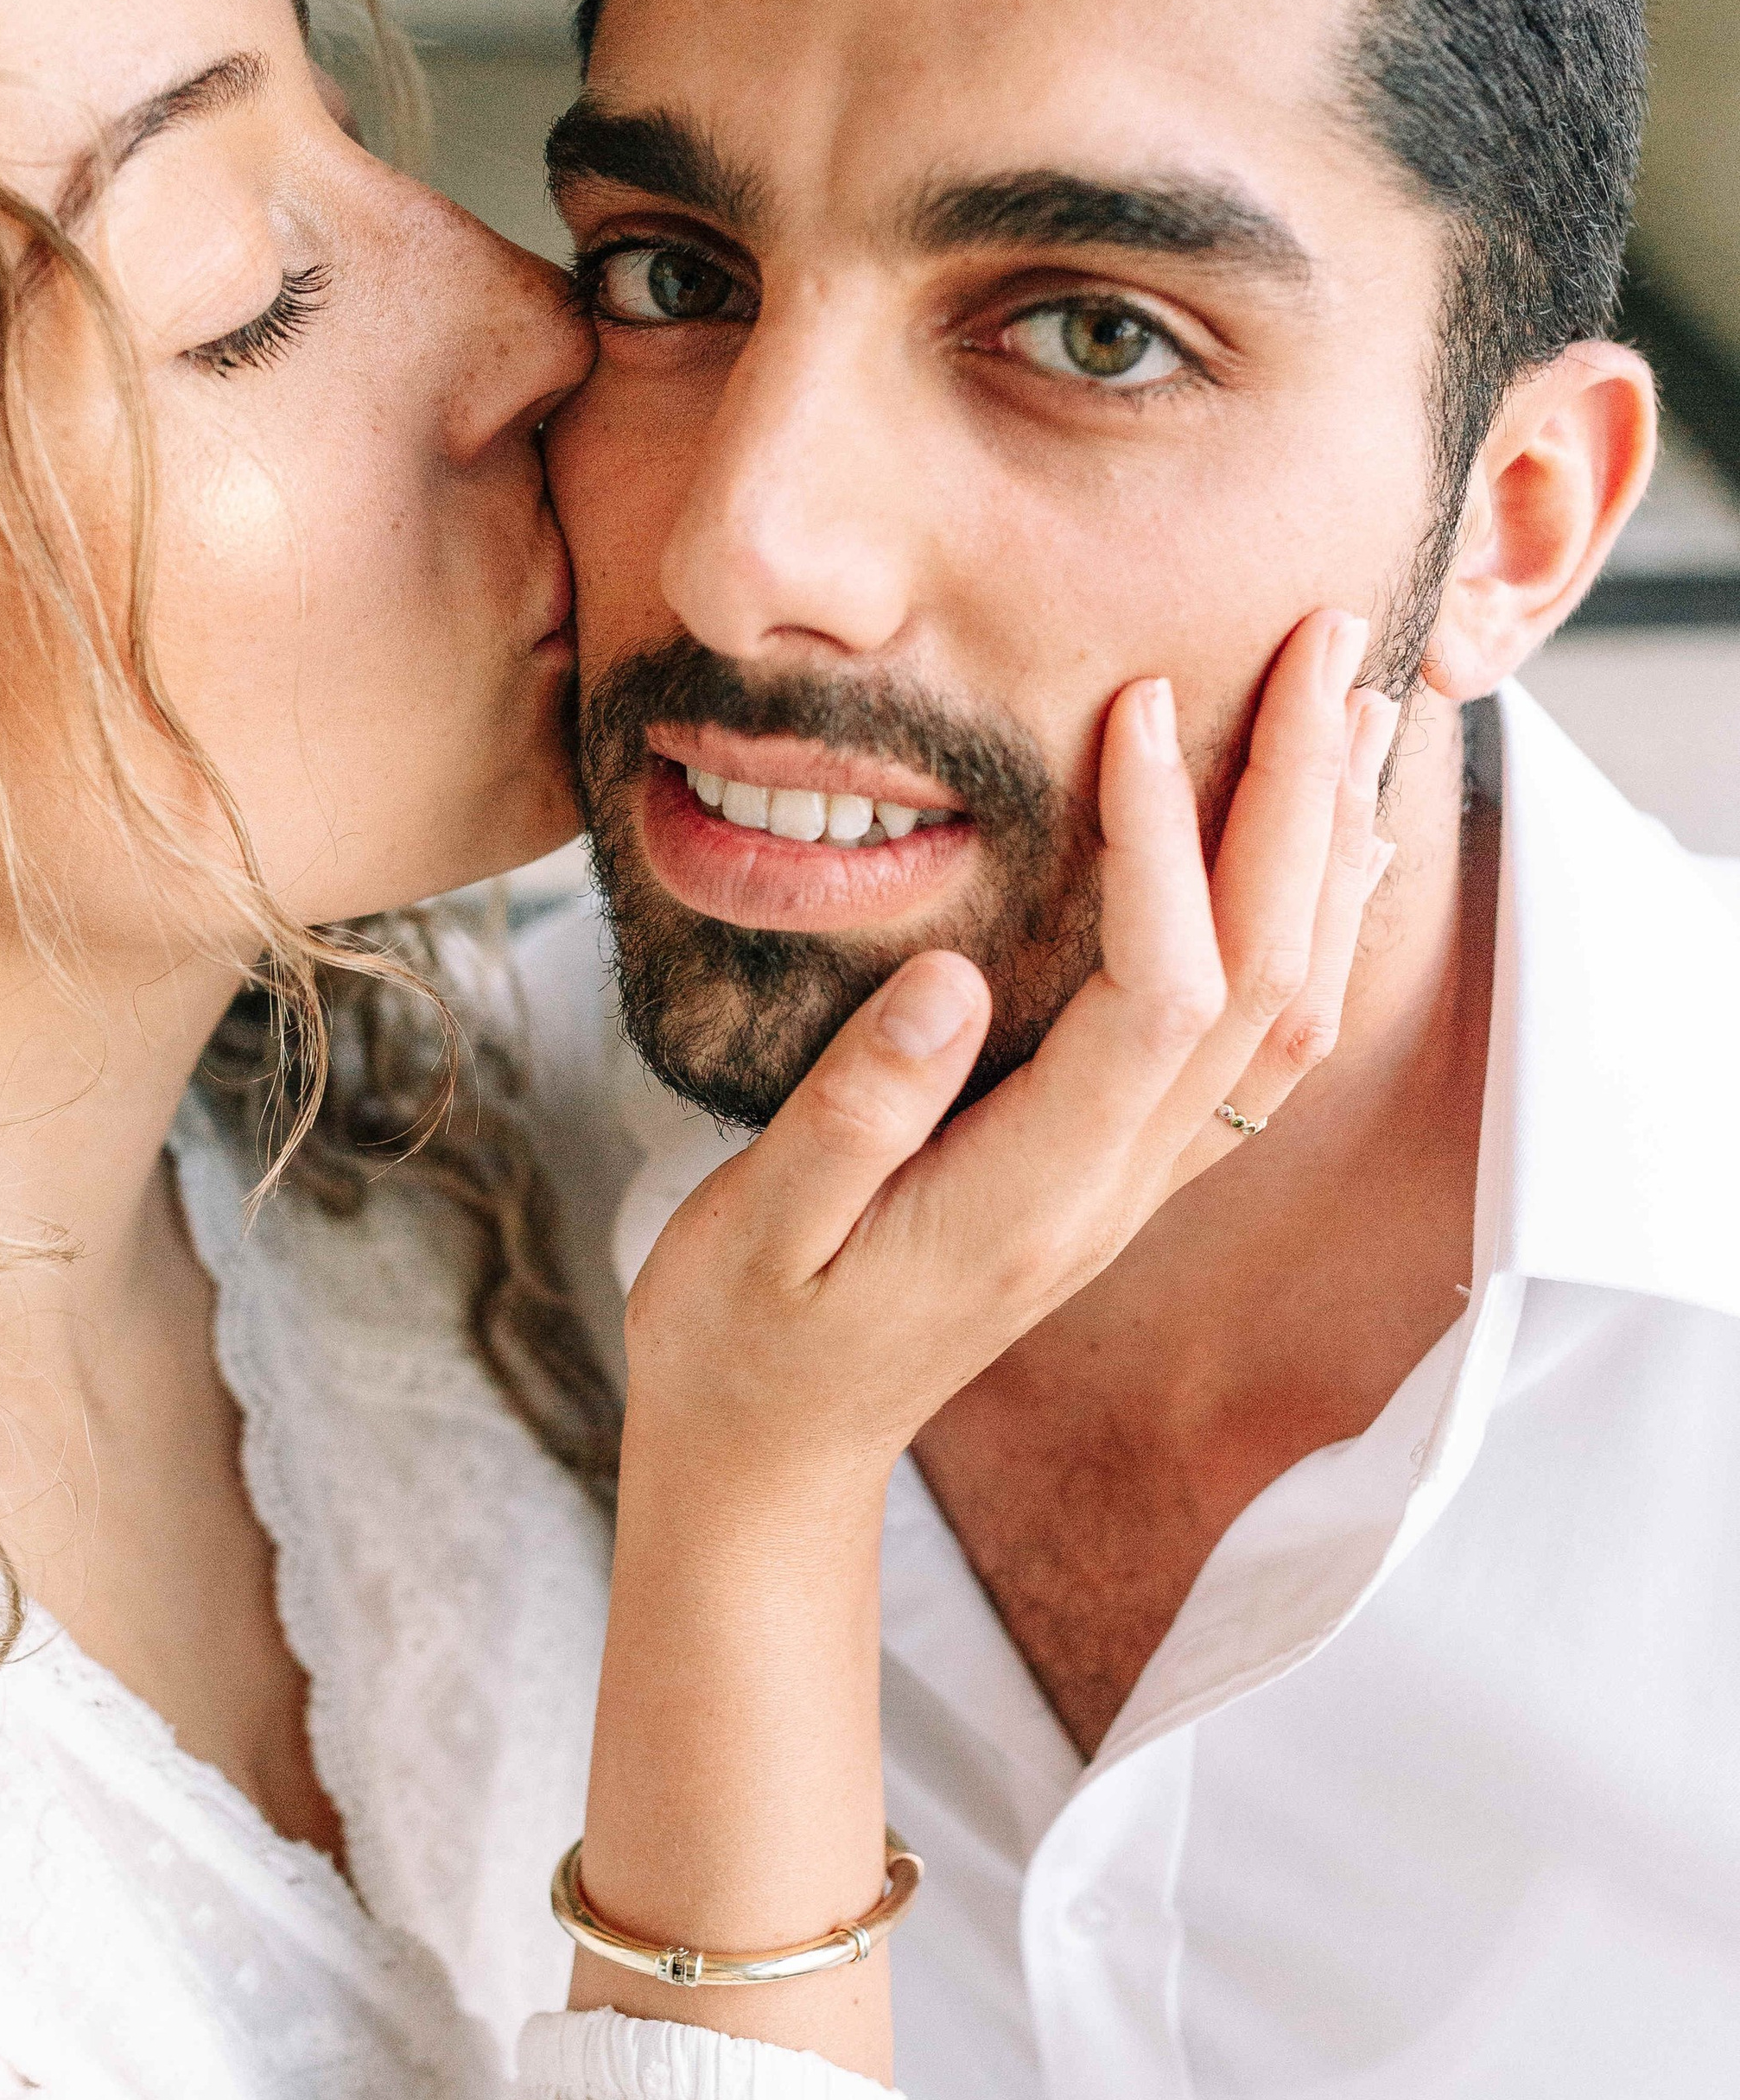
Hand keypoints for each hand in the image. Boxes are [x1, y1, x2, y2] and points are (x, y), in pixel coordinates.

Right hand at [623, 609, 1396, 1502]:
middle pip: (1266, 981)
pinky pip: (1260, 1040)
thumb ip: (852, 1112)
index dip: (1163, 843)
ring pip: (1288, 1010)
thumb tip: (950, 984)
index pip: (1155, 994)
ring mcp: (1134, 1183)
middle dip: (1302, 802)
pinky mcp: (1123, 1170)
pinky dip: (1307, 925)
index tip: (1136, 704)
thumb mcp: (753, 1230)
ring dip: (1329, 855)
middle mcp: (1115, 1187)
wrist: (775, 1455)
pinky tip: (1315, 847)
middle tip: (1323, 644)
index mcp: (1030, 1191)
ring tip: (1355, 709)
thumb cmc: (743, 1338)